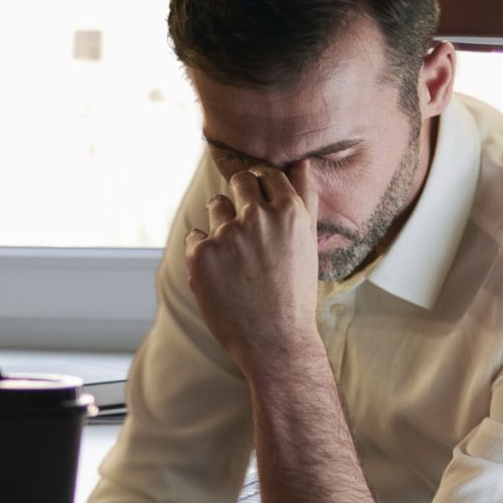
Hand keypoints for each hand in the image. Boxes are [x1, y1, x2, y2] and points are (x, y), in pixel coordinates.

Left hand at [184, 162, 320, 368]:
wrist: (275, 341)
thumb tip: (303, 161)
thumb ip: (305, 198)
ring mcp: (227, 234)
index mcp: (289, 211)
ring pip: (215, 207)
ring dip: (221, 225)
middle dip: (239, 197)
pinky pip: (195, 237)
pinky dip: (203, 252)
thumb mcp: (308, 244)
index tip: (258, 204)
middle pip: (238, 181)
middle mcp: (258, 217)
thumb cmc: (294, 293)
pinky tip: (220, 276)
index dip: (260, 187)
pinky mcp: (201, 254)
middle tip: (245, 228)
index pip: (266, 174)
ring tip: (237, 259)